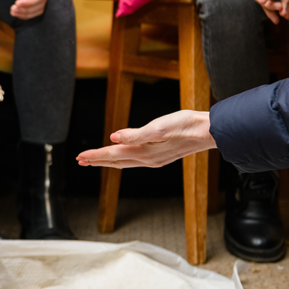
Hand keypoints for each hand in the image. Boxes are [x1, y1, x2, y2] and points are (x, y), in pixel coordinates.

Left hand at [6, 0, 47, 19]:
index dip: (31, 1)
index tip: (17, 3)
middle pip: (40, 4)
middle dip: (27, 9)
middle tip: (12, 8)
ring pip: (37, 10)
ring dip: (25, 14)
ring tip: (12, 11)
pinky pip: (32, 10)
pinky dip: (24, 14)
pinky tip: (14, 12)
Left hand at [75, 110, 215, 168]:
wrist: (210, 132)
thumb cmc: (186, 126)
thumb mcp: (159, 127)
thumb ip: (135, 134)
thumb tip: (113, 138)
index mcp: (143, 151)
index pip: (112, 154)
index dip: (94, 155)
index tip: (79, 156)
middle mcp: (146, 159)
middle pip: (115, 161)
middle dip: (96, 160)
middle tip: (80, 160)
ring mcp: (154, 160)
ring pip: (124, 163)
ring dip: (107, 161)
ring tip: (94, 160)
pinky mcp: (160, 157)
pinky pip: (133, 162)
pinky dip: (121, 160)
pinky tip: (121, 157)